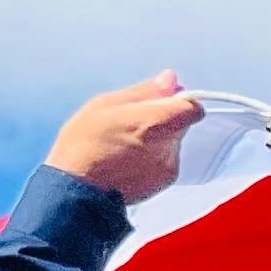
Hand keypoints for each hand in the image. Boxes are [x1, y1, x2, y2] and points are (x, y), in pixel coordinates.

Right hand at [44, 73, 204, 203]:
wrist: (77, 190)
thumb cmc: (84, 145)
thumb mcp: (105, 105)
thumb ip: (144, 92)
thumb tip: (169, 80)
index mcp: (157, 122)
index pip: (192, 107)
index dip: (179, 101)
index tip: (160, 100)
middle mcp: (169, 146)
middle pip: (181, 124)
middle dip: (162, 118)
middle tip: (130, 121)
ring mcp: (168, 167)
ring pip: (172, 143)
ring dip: (156, 139)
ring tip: (123, 142)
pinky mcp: (163, 183)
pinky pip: (165, 161)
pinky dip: (152, 157)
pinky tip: (126, 159)